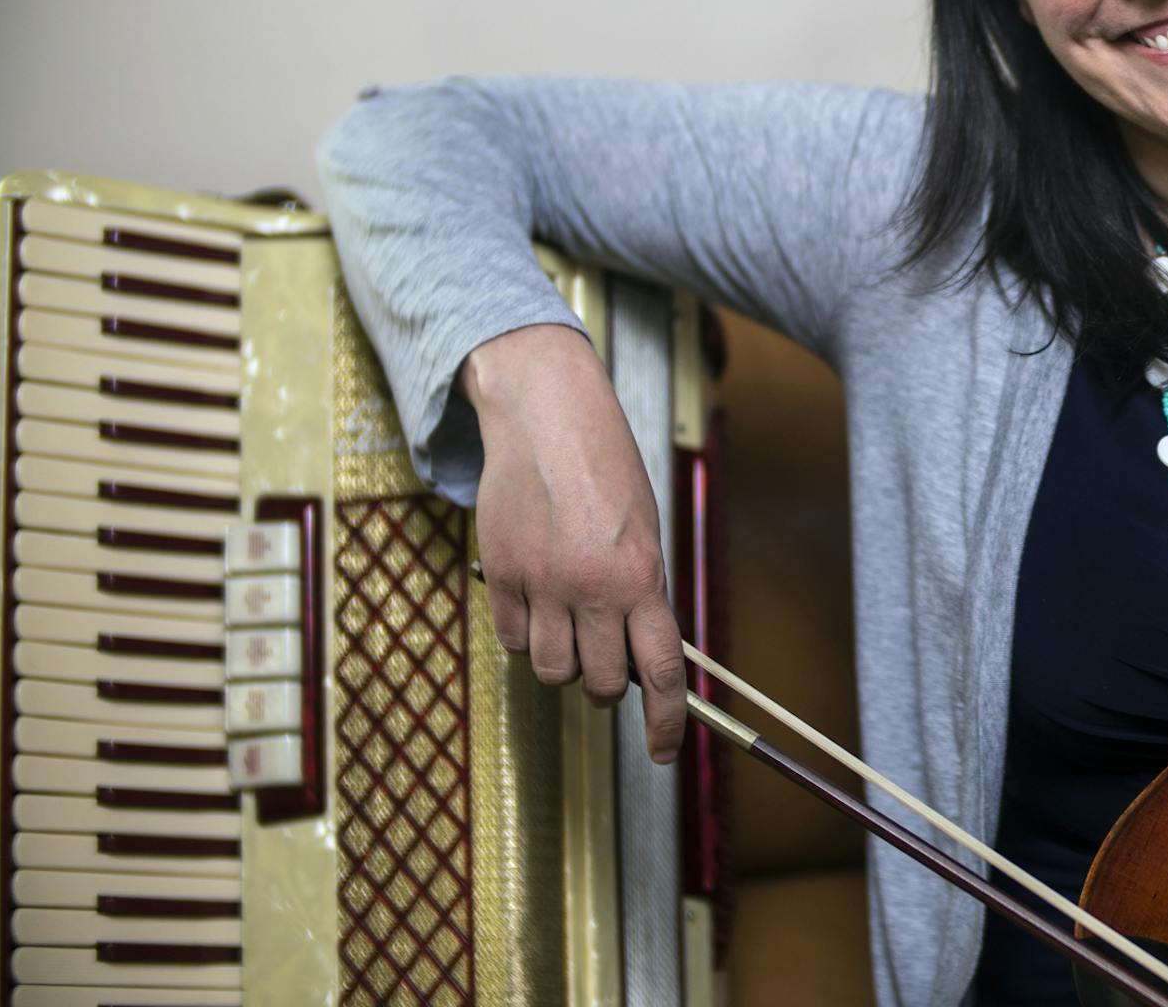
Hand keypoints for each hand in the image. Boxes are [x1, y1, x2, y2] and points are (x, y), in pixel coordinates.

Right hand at [461, 323, 687, 761]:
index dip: (667, 722)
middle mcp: (592, 588)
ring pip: (550, 670)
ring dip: (564, 662)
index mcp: (641, 576)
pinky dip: (524, 634)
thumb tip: (644, 652)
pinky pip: (510, 638)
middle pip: (601, 683)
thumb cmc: (605, 466)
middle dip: (609, 683)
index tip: (665, 750)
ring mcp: (541, 584)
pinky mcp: (500, 574)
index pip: (661, 670)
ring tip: (570, 624)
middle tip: (608, 656)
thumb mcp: (644, 527)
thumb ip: (644, 590)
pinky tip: (535, 601)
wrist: (545, 416)